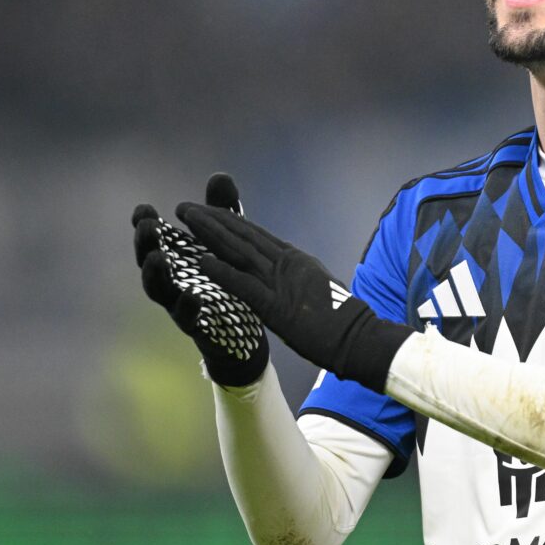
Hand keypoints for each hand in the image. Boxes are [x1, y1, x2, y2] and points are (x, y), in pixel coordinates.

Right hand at [132, 173, 269, 386]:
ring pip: (160, 290)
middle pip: (149, 260)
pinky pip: (188, 319)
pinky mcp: (198, 327)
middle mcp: (173, 279)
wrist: (245, 329)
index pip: (155, 237)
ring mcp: (180, 305)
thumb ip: (223, 211)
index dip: (145, 223)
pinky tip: (192, 296)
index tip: (144, 208)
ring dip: (156, 274)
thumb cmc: (228, 278)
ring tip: (158, 258)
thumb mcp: (229, 241)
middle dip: (145, 243)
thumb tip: (219, 175)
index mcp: (177, 256)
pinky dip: (188, 307)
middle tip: (147, 225)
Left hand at [175, 202, 412, 392]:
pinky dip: (223, 272)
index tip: (207, 209)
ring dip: (210, 234)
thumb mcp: (317, 286)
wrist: (359, 337)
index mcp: (294, 260)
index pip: (255, 235)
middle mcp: (286, 263)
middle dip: (212, 220)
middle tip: (186, 207)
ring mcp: (281, 282)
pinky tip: (202, 261)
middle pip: (242, 236)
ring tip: (187, 219)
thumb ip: (298, 275)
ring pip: (239, 252)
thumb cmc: (341, 319)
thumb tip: (289, 267)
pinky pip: (244, 286)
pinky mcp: (276, 306)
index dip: (229, 220)